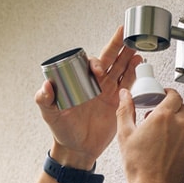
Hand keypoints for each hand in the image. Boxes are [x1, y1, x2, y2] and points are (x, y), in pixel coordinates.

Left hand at [35, 26, 140, 169]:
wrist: (77, 150)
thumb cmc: (62, 131)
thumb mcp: (50, 115)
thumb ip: (44, 100)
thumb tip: (45, 86)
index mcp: (80, 82)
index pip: (90, 64)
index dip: (96, 62)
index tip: (97, 70)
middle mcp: (95, 84)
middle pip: (109, 60)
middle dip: (117, 46)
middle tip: (125, 32)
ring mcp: (107, 92)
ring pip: (120, 68)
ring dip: (128, 57)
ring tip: (136, 46)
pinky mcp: (117, 102)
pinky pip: (127, 84)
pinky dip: (134, 73)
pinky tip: (139, 63)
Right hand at [116, 88, 183, 182]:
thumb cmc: (139, 166)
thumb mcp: (125, 135)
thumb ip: (125, 110)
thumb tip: (125, 96)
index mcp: (163, 117)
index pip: (174, 94)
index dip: (167, 93)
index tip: (162, 95)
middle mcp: (179, 126)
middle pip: (180, 107)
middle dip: (170, 108)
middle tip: (157, 115)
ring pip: (183, 124)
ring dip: (173, 125)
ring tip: (158, 136)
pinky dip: (177, 139)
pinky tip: (164, 149)